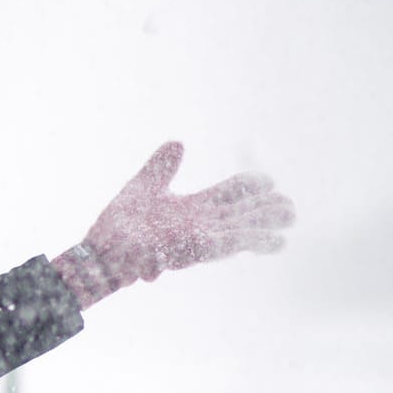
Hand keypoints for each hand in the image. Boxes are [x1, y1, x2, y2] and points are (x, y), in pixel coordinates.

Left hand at [55, 142, 294, 307]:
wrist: (101, 250)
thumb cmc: (119, 225)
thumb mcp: (143, 187)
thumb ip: (162, 166)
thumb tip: (178, 142)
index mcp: (191, 208)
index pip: (228, 194)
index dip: (248, 187)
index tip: (268, 180)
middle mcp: (199, 224)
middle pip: (241, 214)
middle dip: (266, 210)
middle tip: (290, 205)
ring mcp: (198, 238)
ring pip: (241, 230)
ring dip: (264, 226)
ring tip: (290, 220)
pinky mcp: (194, 250)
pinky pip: (229, 245)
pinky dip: (251, 241)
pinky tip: (274, 240)